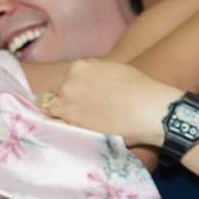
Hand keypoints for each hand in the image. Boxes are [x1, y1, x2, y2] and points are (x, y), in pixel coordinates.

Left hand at [43, 59, 180, 146]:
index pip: (68, 77)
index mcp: (80, 67)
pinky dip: (61, 128)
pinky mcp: (71, 125)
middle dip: (65, 99)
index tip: (81, 96)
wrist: (146, 110)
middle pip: (56, 92)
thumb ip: (96, 71)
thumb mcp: (115, 68)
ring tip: (73, 122)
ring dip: (60, 114)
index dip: (74, 88)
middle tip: (79, 110)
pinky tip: (70, 131)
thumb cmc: (138, 88)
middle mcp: (69, 84)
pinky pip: (57, 126)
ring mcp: (67, 105)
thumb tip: (92, 78)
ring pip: (52, 109)